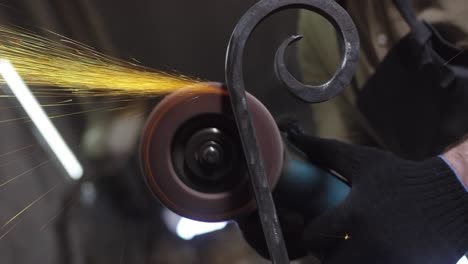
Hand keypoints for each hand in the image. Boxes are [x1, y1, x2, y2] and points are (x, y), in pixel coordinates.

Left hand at [280, 120, 467, 262]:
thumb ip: (327, 151)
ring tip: (355, 244)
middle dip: (327, 252)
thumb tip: (297, 137)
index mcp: (354, 216)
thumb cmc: (404, 178)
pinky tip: (376, 250)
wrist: (454, 197)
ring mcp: (388, 263)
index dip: (312, 232)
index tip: (320, 226)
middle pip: (327, 262)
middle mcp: (369, 244)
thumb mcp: (365, 161)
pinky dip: (370, 263)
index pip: (311, 238)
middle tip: (336, 240)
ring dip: (347, 260)